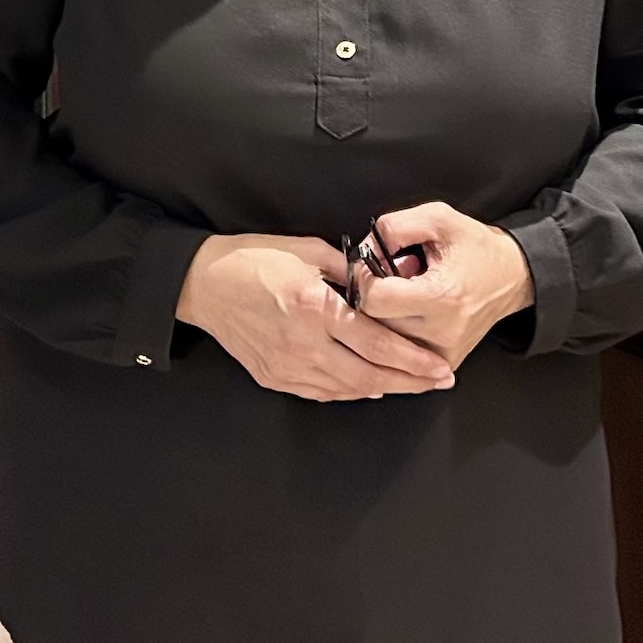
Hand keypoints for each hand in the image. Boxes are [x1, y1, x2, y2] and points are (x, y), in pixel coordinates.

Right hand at [175, 233, 455, 402]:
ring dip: (385, 389)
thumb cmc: (252, 260)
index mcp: (313, 306)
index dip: (412, 358)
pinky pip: (323, 392)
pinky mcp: (275, 377)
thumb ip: (347, 269)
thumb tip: (379, 282)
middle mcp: (303, 343)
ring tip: (413, 384)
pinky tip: (371, 386)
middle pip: (369, 375)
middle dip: (410, 381)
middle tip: (440, 380)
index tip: (439, 365)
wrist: (203, 285)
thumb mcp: (305, 250)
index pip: (375, 341)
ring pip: (348, 390)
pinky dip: (352, 392)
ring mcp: (288, 366)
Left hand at [351, 203, 535, 368]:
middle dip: (374, 296)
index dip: (365, 277)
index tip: (374, 265)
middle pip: (375, 323)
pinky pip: (401, 355)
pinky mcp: (444, 364)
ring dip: (385, 316)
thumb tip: (363, 250)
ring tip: (406, 295)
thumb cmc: (476, 247)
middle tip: (393, 277)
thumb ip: (394, 227)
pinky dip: (398, 332)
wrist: (512, 277)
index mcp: (442, 297)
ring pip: (384, 341)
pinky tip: (412, 313)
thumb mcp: (437, 218)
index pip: (375, 300)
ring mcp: (443, 354)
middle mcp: (443, 332)